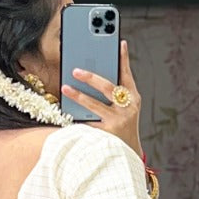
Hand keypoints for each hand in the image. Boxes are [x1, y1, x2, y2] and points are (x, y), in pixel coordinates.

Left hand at [62, 38, 140, 153]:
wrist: (128, 155)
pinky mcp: (107, 135)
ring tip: (65, 88)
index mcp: (133, 98)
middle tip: (75, 70)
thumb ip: (118, 89)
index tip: (118, 43)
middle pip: (107, 88)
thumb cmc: (124, 125)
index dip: (124, 58)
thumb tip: (102, 68)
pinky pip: (88, 123)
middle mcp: (127, 109)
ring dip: (78, 96)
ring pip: (95, 106)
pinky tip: (66, 111)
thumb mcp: (127, 107)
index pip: (127, 75)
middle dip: (91, 77)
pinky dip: (77, 117)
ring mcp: (117, 122)